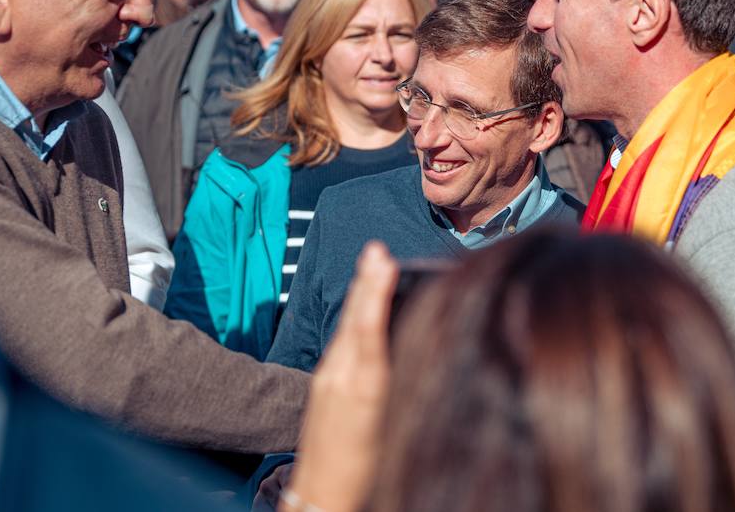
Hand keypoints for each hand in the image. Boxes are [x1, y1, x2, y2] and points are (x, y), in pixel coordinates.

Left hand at [284, 242, 398, 511]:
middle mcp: (340, 378)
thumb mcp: (391, 429)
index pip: (367, 327)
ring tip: (371, 264)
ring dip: (360, 293)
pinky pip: (339, 341)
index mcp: (362, 389)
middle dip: (367, 282)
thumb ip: (398, 385)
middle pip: (354, 318)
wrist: (321, 499)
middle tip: (376, 248)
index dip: (375, 290)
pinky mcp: (320, 386)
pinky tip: (360, 306)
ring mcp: (326, 380)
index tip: (383, 259)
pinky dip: (353, 316)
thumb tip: (414, 346)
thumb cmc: (367, 473)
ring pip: (346, 327)